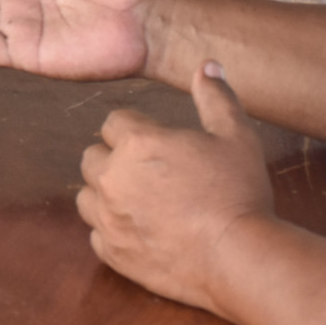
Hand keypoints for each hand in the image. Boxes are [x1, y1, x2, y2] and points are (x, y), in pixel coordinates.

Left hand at [77, 63, 273, 311]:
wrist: (239, 258)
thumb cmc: (238, 193)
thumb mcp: (236, 135)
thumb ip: (216, 97)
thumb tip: (207, 65)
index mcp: (137, 142)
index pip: (114, 121)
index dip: (135, 128)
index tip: (156, 141)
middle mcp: (113, 178)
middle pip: (92, 156)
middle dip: (114, 158)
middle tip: (148, 170)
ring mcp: (109, 219)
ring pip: (86, 197)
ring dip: (105, 194)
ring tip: (138, 199)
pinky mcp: (113, 254)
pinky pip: (96, 235)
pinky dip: (111, 231)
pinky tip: (137, 230)